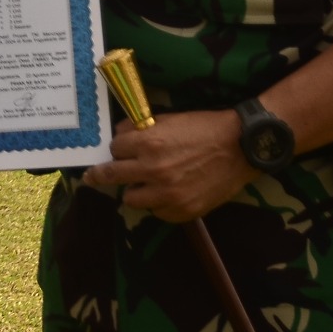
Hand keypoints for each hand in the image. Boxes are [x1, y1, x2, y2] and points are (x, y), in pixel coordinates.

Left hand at [82, 108, 249, 223]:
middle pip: (111, 176)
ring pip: (130, 199)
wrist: (240, 148)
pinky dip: (158, 204)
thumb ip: (141, 130)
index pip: (114, 148)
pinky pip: (157, 212)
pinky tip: (167, 194)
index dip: (118, 148)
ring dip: (134, 191)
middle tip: (92, 177)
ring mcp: (168, 193)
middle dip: (100, 175)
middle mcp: (154, 170)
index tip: (122, 150)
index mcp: (149, 143)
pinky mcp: (183, 210)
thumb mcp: (169, 119)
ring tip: (144, 185)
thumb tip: (119, 136)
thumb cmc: (204, 128)